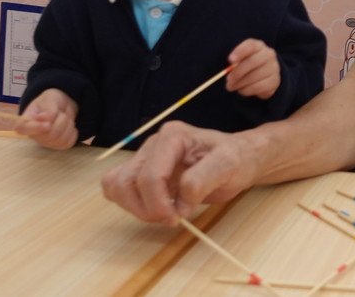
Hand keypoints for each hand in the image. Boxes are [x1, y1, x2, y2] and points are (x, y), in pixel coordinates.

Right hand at [15, 88, 78, 149]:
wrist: (63, 106)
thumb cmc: (52, 101)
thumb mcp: (50, 98)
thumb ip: (47, 109)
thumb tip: (42, 119)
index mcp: (27, 120)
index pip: (22, 129)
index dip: (35, 128)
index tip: (47, 124)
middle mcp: (34, 134)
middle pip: (50, 135)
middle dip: (61, 120)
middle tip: (60, 112)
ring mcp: (46, 142)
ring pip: (61, 139)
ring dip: (68, 125)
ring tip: (64, 118)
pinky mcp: (58, 146)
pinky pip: (68, 143)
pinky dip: (73, 133)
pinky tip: (69, 126)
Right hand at [101, 121, 257, 223]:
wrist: (238, 159)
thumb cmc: (234, 159)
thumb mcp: (228, 166)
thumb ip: (202, 180)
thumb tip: (179, 204)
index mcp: (173, 136)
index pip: (150, 175)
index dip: (158, 203)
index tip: (177, 218)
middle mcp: (154, 144)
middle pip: (126, 181)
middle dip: (146, 208)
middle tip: (171, 218)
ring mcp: (145, 156)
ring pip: (116, 185)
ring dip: (135, 207)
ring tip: (163, 213)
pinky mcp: (142, 170)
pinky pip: (117, 187)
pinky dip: (130, 203)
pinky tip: (154, 207)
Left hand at [224, 39, 280, 98]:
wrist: (266, 75)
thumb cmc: (248, 65)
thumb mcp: (241, 59)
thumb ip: (235, 63)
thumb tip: (229, 71)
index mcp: (258, 46)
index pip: (250, 45)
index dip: (240, 52)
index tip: (230, 60)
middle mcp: (268, 54)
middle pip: (252, 62)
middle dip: (237, 73)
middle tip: (228, 80)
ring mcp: (273, 68)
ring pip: (253, 77)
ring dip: (239, 84)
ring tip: (232, 86)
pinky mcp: (274, 82)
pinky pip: (257, 87)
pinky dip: (246, 90)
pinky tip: (242, 89)